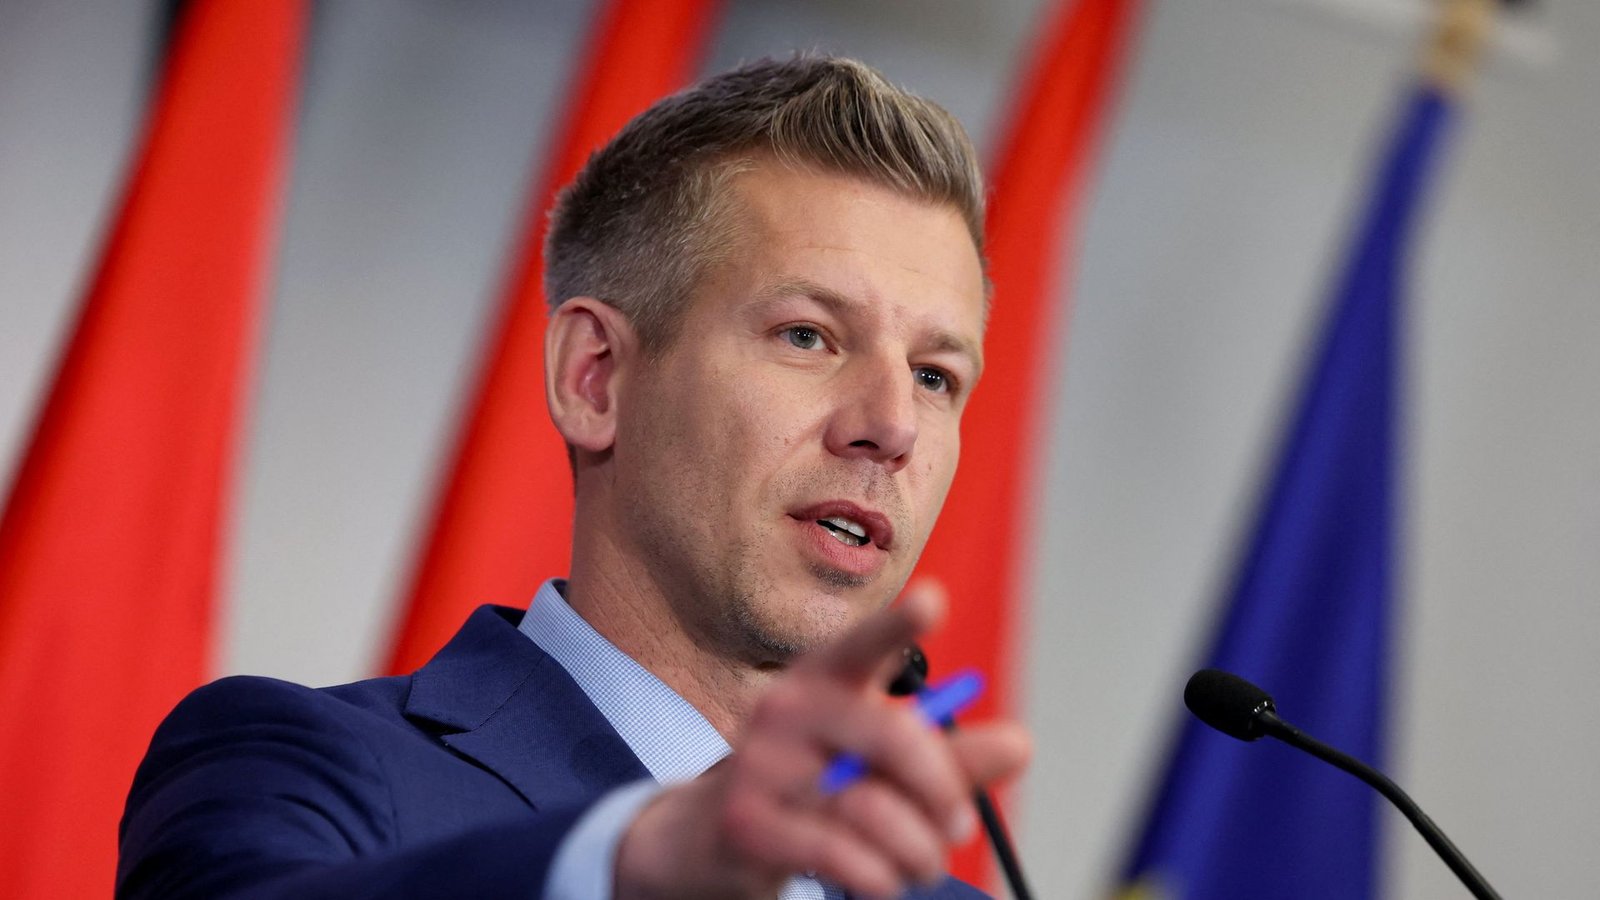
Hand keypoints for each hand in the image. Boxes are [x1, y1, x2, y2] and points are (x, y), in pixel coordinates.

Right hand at [614, 583, 1031, 898]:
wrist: (707, 838)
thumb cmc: (806, 786)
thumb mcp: (875, 765)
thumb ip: (947, 757)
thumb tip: (1019, 745)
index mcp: (822, 679)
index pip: (863, 644)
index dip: (898, 623)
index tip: (934, 601)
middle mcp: (786, 709)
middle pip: (890, 736)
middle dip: (941, 788)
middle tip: (962, 826)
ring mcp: (761, 765)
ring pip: (872, 807)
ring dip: (916, 850)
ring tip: (922, 865)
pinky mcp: (748, 822)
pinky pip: (838, 854)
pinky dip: (878, 878)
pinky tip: (881, 882)